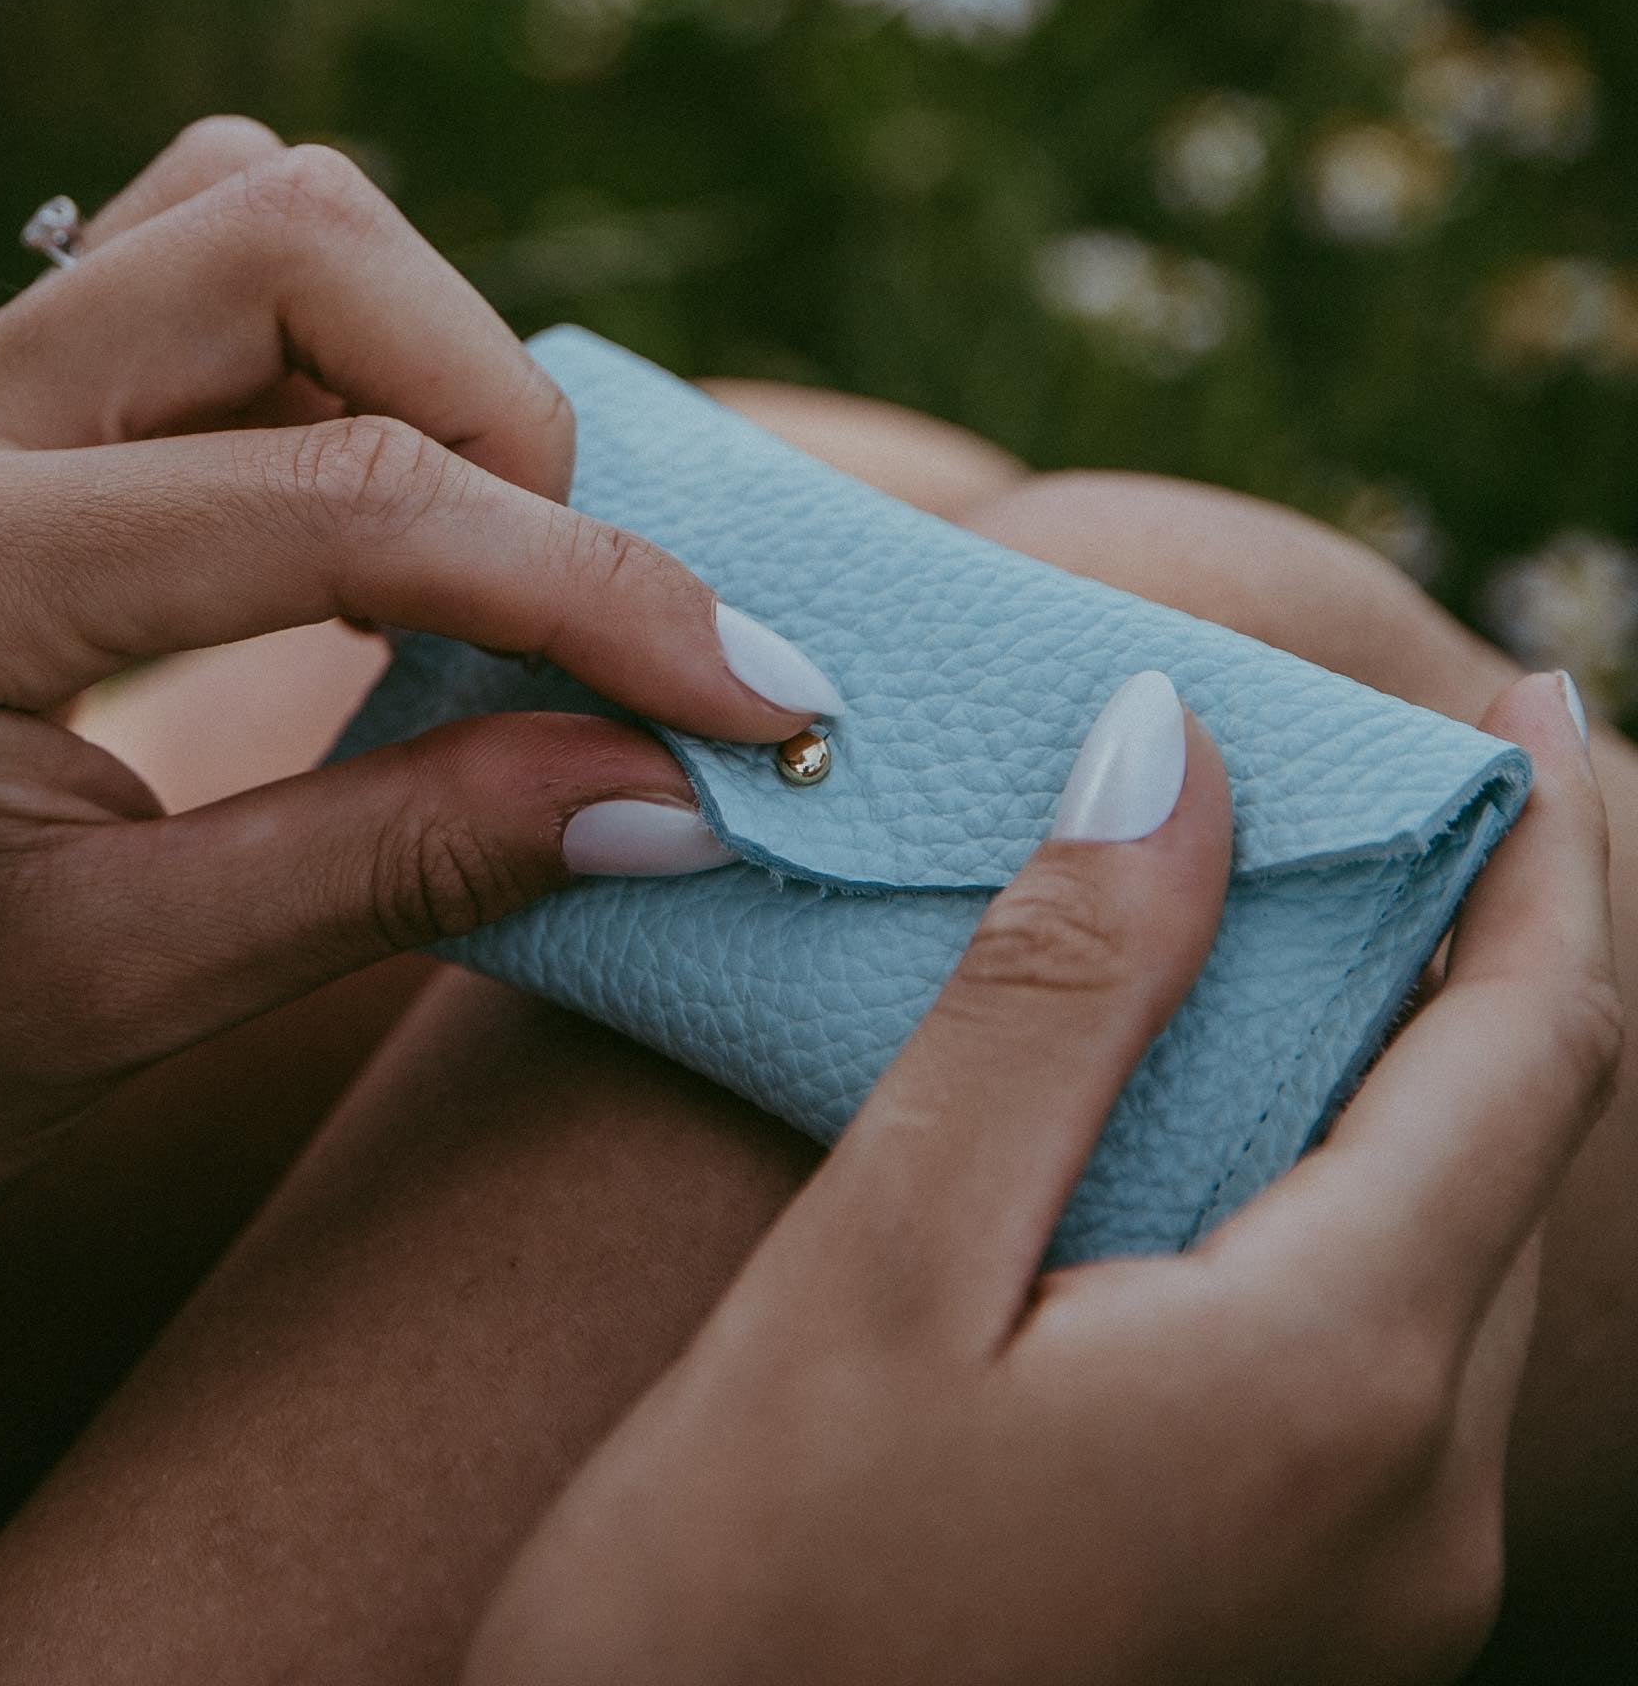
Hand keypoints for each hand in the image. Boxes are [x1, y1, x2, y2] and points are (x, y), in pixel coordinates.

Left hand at [0, 120, 839, 1318]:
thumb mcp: (139, 994)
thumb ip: (410, 866)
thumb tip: (673, 793)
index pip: (355, 508)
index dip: (597, 598)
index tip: (757, 699)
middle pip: (302, 237)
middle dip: (509, 412)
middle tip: (576, 607)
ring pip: (260, 205)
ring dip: (430, 354)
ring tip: (482, 549)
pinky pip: (212, 257)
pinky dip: (354, 351)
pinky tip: (379, 504)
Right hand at [468, 669, 1619, 1685]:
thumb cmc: (738, 1597)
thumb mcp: (877, 1263)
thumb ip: (1053, 1001)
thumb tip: (1173, 754)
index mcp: (1332, 1386)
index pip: (1528, 1049)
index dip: (1546, 852)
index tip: (1519, 691)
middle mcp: (1417, 1502)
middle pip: (1505, 1142)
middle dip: (1470, 940)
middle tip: (1373, 782)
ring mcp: (1381, 1585)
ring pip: (1447, 1243)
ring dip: (1395, 1066)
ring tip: (1279, 927)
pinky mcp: (1311, 1618)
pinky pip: (1382, 1346)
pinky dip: (1334, 1191)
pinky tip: (1209, 1133)